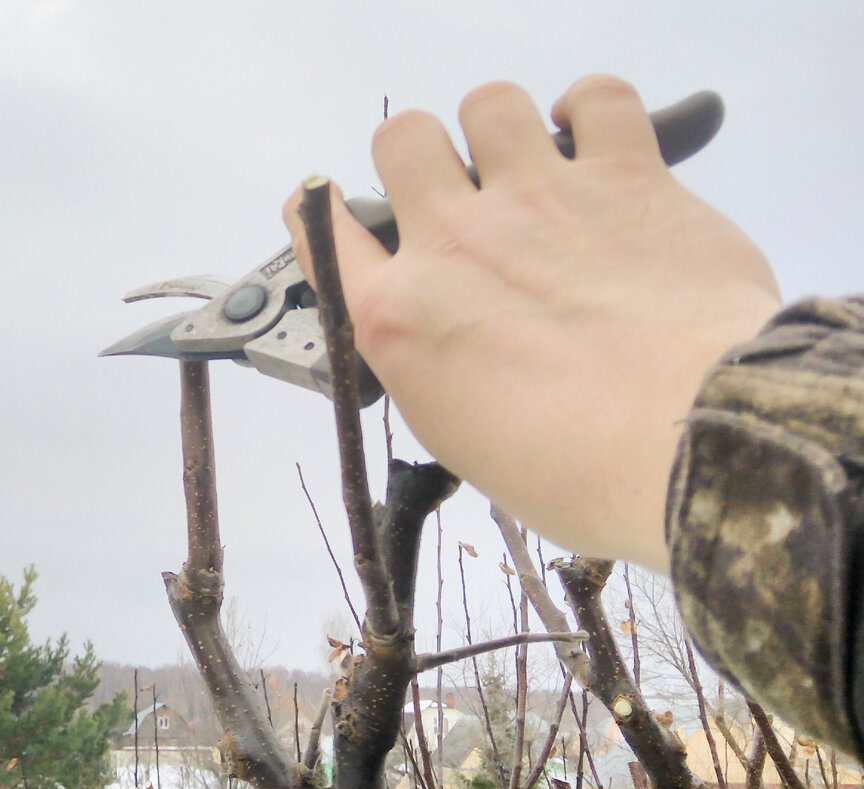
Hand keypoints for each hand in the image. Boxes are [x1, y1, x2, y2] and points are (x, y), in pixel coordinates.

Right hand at [284, 76, 780, 571]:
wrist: (686, 447)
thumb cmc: (574, 472)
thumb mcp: (460, 437)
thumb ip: (437, 365)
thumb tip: (459, 339)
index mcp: (401, 316)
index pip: (324, 231)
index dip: (320, 211)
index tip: (331, 208)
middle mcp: (455, 241)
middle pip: (400, 140)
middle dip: (416, 157)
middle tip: (450, 191)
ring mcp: (537, 198)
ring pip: (487, 103)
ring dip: (498, 129)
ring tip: (527, 165)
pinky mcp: (625, 176)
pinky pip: (598, 98)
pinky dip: (590, 109)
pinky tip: (592, 140)